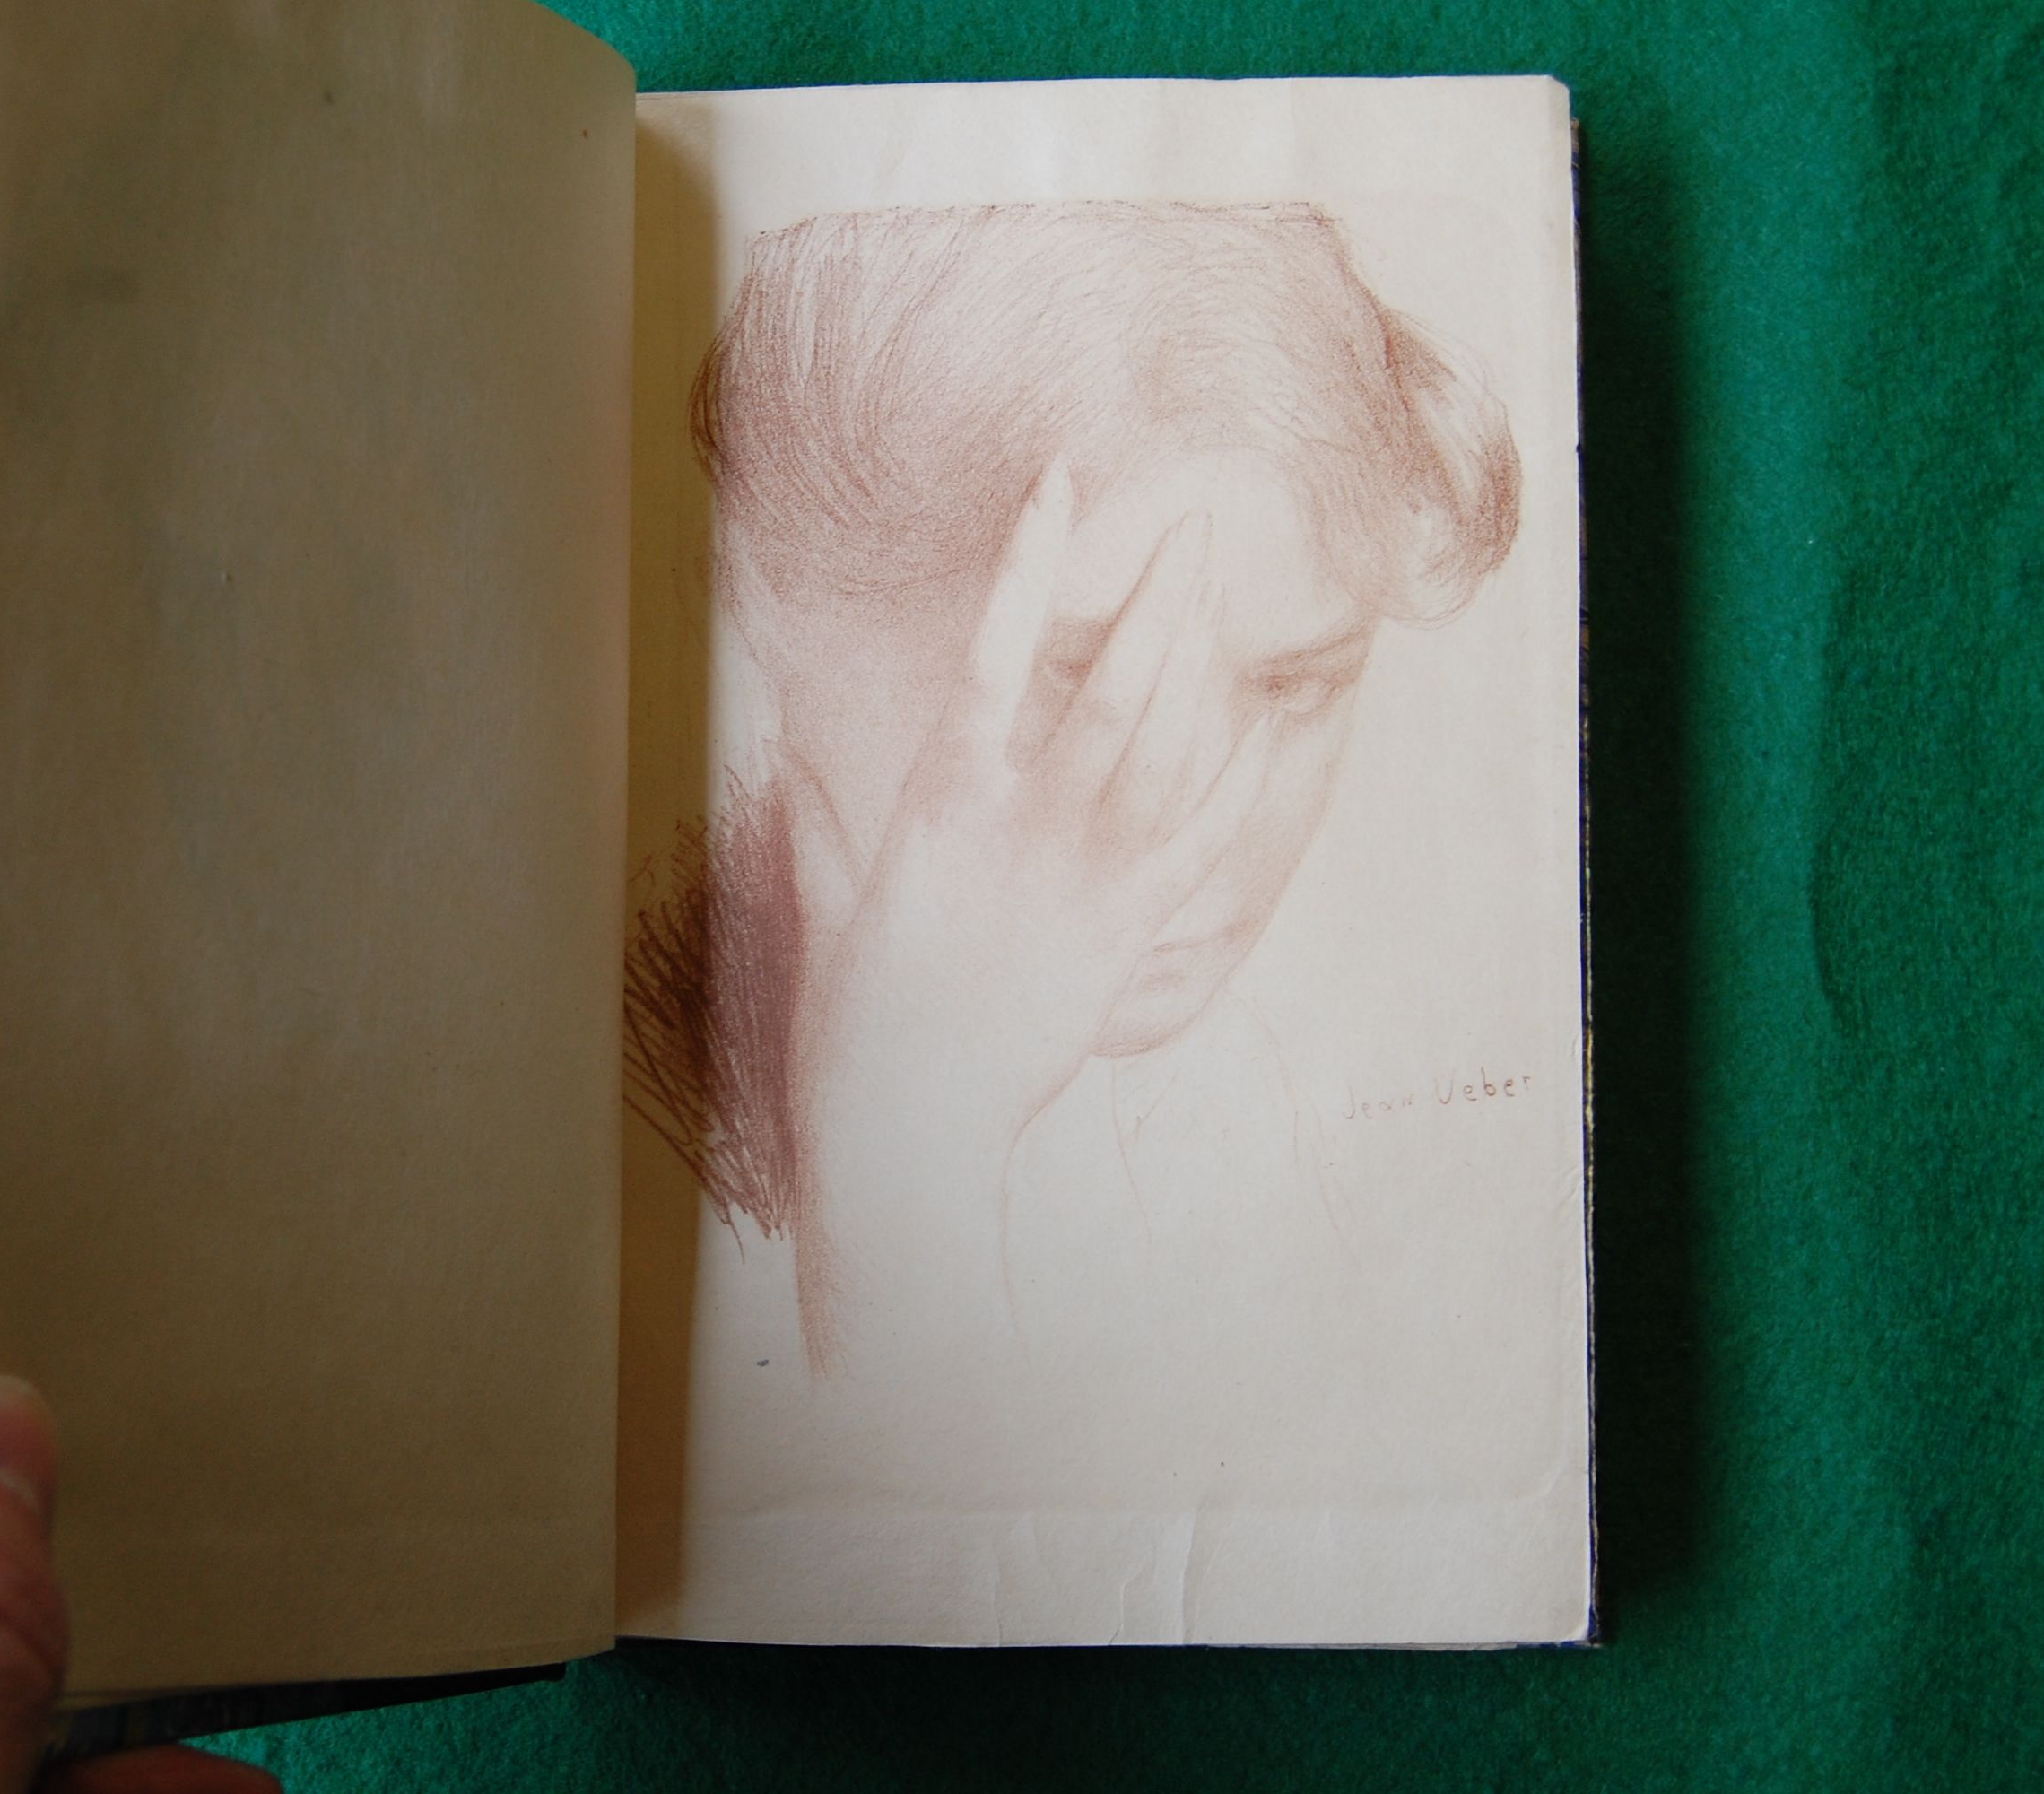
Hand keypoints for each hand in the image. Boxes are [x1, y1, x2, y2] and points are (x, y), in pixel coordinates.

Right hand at [800, 463, 1277, 1147]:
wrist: (909, 1131)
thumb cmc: (852, 1017)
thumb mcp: (826, 895)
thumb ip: (817, 810)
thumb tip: (784, 738)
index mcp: (937, 804)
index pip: (992, 651)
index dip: (1028, 561)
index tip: (1061, 482)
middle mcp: (1022, 830)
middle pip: (1113, 684)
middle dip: (1159, 596)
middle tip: (1195, 524)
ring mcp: (1085, 882)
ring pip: (1168, 747)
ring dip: (1200, 661)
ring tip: (1217, 589)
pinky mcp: (1126, 936)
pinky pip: (1201, 838)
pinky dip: (1235, 772)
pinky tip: (1259, 718)